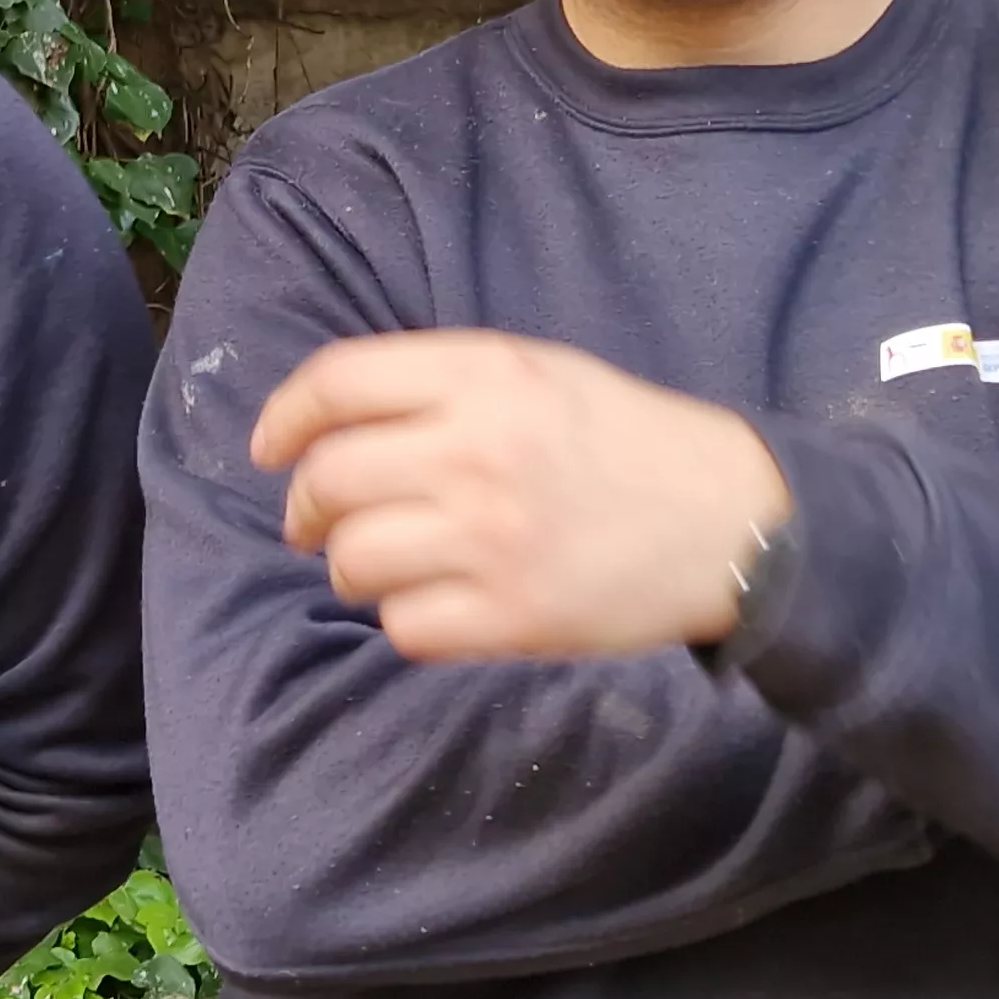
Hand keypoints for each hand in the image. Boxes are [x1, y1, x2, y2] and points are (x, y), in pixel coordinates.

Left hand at [253, 330, 787, 661]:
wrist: (729, 520)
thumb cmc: (622, 439)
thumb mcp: (537, 372)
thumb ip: (438, 384)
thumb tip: (324, 424)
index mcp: (485, 376)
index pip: (336, 383)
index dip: (283, 417)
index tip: (269, 448)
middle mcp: (477, 452)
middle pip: (328, 480)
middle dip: (304, 508)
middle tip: (314, 523)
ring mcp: (491, 540)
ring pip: (352, 561)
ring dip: (352, 566)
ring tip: (386, 562)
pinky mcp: (512, 618)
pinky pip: (402, 626)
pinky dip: (405, 618)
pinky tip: (439, 602)